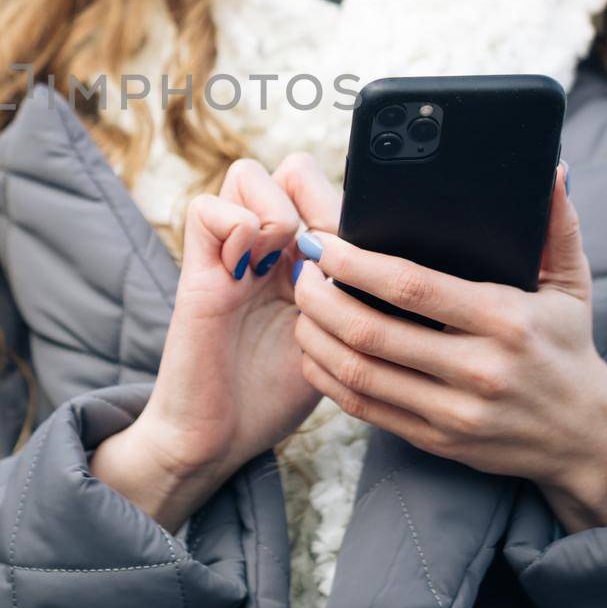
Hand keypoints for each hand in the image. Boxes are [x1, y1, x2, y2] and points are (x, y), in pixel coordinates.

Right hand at [91, 153, 337, 528]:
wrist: (218, 439)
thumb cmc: (275, 393)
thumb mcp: (336, 340)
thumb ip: (357, 301)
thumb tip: (409, 272)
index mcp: (300, 259)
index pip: (324, 189)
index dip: (344, 203)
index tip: (356, 250)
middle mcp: (265, 248)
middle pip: (290, 169)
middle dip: (314, 198)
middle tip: (321, 253)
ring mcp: (228, 255)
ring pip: (248, 173)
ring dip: (277, 210)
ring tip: (285, 262)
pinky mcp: (197, 271)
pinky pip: (208, 210)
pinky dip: (236, 229)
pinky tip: (250, 271)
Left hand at [293, 163, 606, 531]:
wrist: (587, 439)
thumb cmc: (568, 346)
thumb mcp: (572, 284)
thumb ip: (558, 224)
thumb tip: (552, 169)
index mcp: (505, 320)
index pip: (412, 287)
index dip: (355, 264)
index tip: (322, 242)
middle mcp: (478, 370)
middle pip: (372, 332)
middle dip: (321, 298)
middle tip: (299, 271)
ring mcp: (455, 411)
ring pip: (361, 374)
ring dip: (316, 338)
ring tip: (299, 307)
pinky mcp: (438, 441)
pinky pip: (367, 410)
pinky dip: (329, 380)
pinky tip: (314, 352)